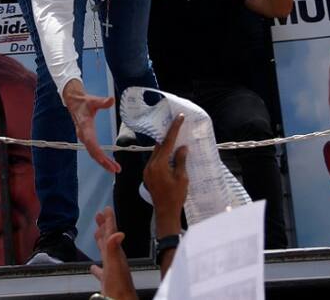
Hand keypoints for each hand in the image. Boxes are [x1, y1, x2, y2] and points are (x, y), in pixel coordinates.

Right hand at [62, 80, 119, 172]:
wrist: (74, 102)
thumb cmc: (84, 102)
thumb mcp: (93, 100)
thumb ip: (102, 102)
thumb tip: (111, 100)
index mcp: (85, 126)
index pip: (90, 141)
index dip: (96, 151)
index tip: (103, 159)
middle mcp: (83, 135)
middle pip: (93, 151)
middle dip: (103, 161)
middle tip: (115, 169)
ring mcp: (85, 137)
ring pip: (93, 153)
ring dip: (103, 162)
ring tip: (115, 168)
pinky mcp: (87, 138)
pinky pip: (94, 150)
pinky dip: (101, 157)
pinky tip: (108, 162)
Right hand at [88, 207, 137, 299]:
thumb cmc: (118, 285)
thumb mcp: (114, 265)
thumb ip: (114, 248)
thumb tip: (119, 232)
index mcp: (115, 253)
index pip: (111, 233)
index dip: (109, 220)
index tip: (107, 208)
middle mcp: (114, 259)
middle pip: (108, 239)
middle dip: (104, 226)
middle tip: (99, 215)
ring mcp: (111, 269)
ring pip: (105, 252)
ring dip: (100, 242)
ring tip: (96, 233)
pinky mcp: (107, 280)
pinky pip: (101, 271)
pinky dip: (97, 268)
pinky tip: (93, 267)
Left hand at [143, 115, 188, 234]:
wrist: (165, 212)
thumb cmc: (175, 196)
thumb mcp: (182, 178)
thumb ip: (180, 160)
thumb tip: (182, 147)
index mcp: (159, 165)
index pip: (167, 143)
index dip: (173, 129)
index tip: (178, 118)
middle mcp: (150, 166)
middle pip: (160, 146)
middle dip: (168, 136)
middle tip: (177, 125)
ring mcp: (147, 171)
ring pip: (156, 153)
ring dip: (165, 146)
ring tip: (176, 138)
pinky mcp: (148, 175)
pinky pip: (155, 160)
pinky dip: (162, 155)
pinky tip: (170, 154)